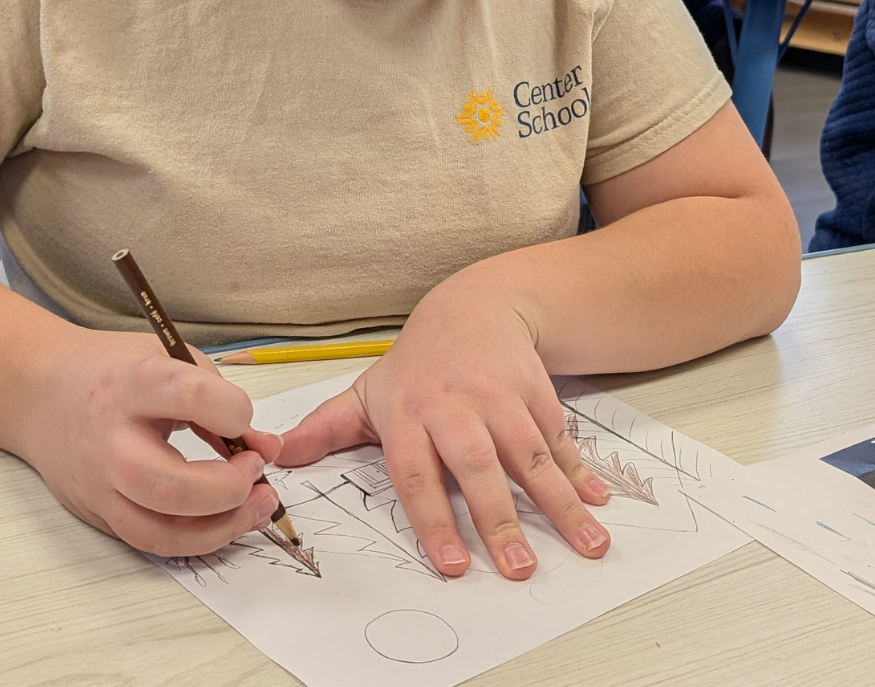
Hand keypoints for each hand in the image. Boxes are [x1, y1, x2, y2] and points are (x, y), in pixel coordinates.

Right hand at [19, 330, 282, 556]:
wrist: (43, 393)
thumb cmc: (116, 371)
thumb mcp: (171, 358)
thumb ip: (221, 399)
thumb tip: (266, 448)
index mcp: (133, 384)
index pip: (192, 398)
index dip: (234, 411)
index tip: (243, 417)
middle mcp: (111, 441)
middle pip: (172, 485)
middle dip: (229, 487)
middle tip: (255, 470)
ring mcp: (100, 486)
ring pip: (162, 532)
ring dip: (222, 527)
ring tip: (258, 506)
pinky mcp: (99, 515)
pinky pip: (152, 543)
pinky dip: (197, 539)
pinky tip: (225, 520)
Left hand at [275, 275, 611, 580]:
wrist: (471, 305)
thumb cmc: (415, 364)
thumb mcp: (367, 392)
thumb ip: (326, 430)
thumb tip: (275, 457)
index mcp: (409, 415)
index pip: (417, 474)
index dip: (434, 520)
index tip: (454, 566)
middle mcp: (455, 407)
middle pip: (477, 466)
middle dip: (501, 518)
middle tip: (520, 569)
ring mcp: (500, 397)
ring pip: (529, 454)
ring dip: (560, 501)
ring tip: (588, 544)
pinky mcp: (535, 391)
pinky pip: (559, 437)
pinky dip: (582, 470)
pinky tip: (600, 501)